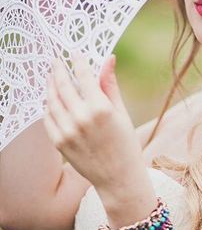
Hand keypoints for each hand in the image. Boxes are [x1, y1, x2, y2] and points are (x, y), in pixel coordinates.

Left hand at [43, 53, 145, 192]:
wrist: (118, 176)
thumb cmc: (125, 142)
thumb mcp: (121, 111)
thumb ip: (110, 84)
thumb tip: (109, 59)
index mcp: (101, 108)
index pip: (84, 76)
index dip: (77, 62)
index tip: (74, 52)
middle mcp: (81, 118)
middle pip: (63, 86)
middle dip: (58, 70)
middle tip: (56, 60)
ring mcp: (68, 131)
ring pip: (52, 101)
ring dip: (50, 86)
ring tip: (51, 76)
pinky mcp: (59, 143)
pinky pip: (49, 118)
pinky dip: (48, 106)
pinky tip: (51, 98)